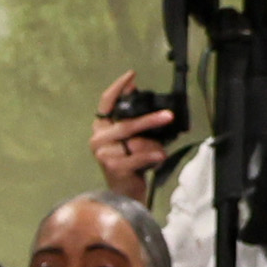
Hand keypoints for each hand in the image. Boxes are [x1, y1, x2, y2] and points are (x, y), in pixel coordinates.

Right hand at [91, 70, 177, 192]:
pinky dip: (152, 157)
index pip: (106, 103)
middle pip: (126, 123)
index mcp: (101, 128)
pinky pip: (138, 157)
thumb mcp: (132, 136)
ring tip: (159, 151)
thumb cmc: (130, 161)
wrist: (124, 191)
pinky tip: (158, 158)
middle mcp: (98, 139)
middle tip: (168, 116)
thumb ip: (131, 116)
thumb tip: (134, 87)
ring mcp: (104, 154)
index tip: (132, 74)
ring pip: (135, 141)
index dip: (118, 88)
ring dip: (153, 146)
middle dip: (149, 120)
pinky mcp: (114, 167)